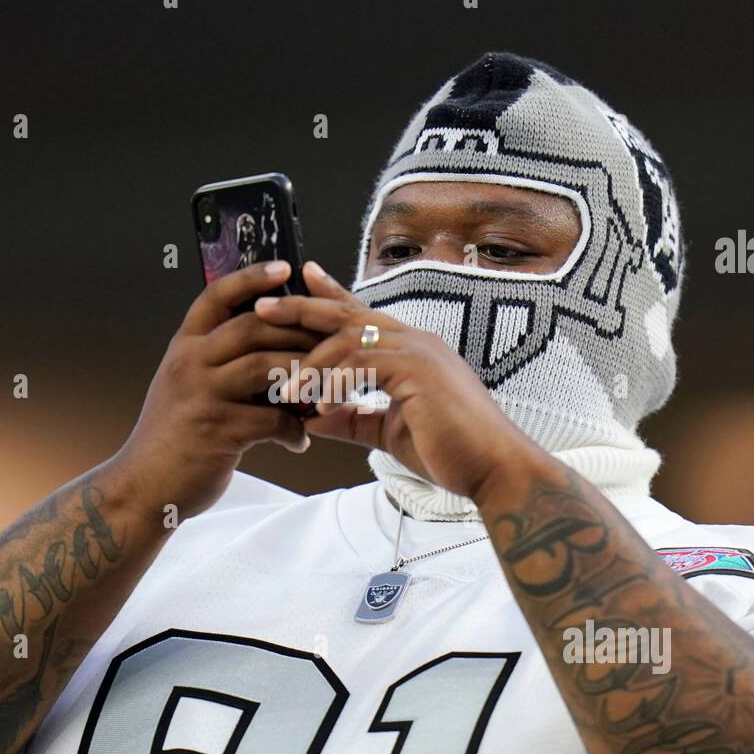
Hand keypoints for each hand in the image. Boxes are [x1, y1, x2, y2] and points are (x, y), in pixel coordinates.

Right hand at [119, 262, 323, 517]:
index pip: (216, 296)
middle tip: (330, 339)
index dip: (251, 278)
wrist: (143, 486)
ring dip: (303, 375)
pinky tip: (300, 439)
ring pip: (264, 366)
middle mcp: (189, 363)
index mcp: (184, 347)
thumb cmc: (173, 437)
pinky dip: (293, 429)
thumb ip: (217, 362)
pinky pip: (270, 419)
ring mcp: (201, 394)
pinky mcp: (216, 429)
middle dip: (296, 330)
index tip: (284, 267)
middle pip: (251, 325)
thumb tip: (271, 347)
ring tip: (326, 388)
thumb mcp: (185, 386)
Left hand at [253, 261, 543, 502]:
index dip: (328, 298)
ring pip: (348, 338)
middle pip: (347, 313)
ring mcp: (418, 351)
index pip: (361, 315)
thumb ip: (351, 419)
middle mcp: (414, 341)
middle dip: (302, 308)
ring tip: (285, 387)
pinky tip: (318, 407)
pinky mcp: (417, 370)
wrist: (492, 469)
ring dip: (311, 362)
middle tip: (261, 307)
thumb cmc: (450, 452)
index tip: (298, 284)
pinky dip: (334, 384)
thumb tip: (310, 417)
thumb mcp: (387, 432)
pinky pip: (362, 365)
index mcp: (410, 350)